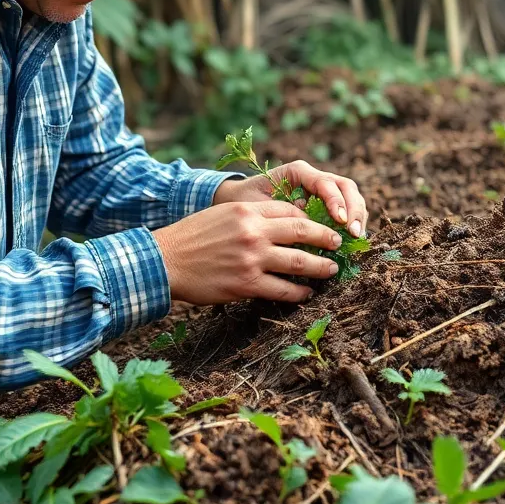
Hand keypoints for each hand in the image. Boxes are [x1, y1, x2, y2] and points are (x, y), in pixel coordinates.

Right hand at [152, 199, 344, 304]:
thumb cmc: (192, 236)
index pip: (289, 210)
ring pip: (299, 262)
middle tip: (338, 244)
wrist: (166, 261)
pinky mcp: (246, 284)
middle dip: (326, 238)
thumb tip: (282, 224)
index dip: (310, 218)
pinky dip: (299, 292)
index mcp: (247, 210)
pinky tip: (306, 293)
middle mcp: (253, 232)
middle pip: (302, 232)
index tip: (321, 226)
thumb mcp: (222, 214)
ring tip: (331, 269)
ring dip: (320, 267)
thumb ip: (251, 217)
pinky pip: (282, 289)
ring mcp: (251, 259)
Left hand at [213, 161, 367, 237]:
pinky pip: (346, 208)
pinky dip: (352, 222)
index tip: (339, 221)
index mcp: (297, 172)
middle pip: (345, 186)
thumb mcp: (258, 207)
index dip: (336, 201)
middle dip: (353, 208)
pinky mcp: (325, 203)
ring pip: (351, 195)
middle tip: (354, 232)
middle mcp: (313, 177)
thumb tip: (306, 227)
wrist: (237, 201)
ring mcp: (321, 189)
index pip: (325, 182)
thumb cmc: (245, 202)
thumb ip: (281, 213)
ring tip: (356, 237)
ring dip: (357, 215)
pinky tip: (351, 239)